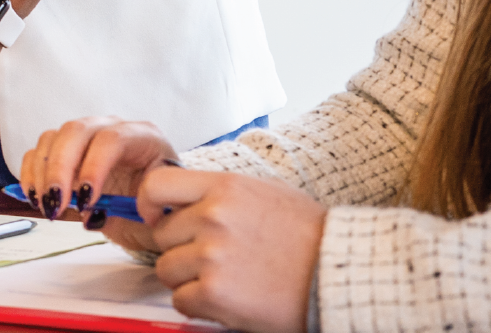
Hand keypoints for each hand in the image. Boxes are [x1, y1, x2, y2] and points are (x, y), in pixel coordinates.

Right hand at [18, 116, 179, 251]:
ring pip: (52, 138)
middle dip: (61, 169)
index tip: (85, 201)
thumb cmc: (164, 207)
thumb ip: (139, 210)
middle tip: (57, 203)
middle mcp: (112, 127)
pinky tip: (35, 197)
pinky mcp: (65, 149)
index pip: (112, 140)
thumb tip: (99, 212)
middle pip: (76, 131)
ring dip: (43, 174)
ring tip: (47, 206)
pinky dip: (31, 173)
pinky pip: (39, 151)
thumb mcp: (162, 212)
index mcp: (144, 137)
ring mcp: (86, 135)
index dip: (94, 167)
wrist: (160, 207)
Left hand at [144, 168, 323, 332]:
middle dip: (180, 248)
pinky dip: (199, 305)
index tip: (154, 215)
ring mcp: (212, 255)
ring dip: (188, 279)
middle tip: (214, 258)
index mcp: (223, 187)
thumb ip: (218, 193)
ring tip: (225, 278)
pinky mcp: (215, 293)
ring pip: (166, 269)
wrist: (341, 274)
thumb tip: (179, 200)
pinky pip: (181, 300)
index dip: (148, 203)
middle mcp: (212, 217)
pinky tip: (228, 298)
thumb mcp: (263, 192)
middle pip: (161, 234)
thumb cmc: (308, 236)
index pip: (156, 185)